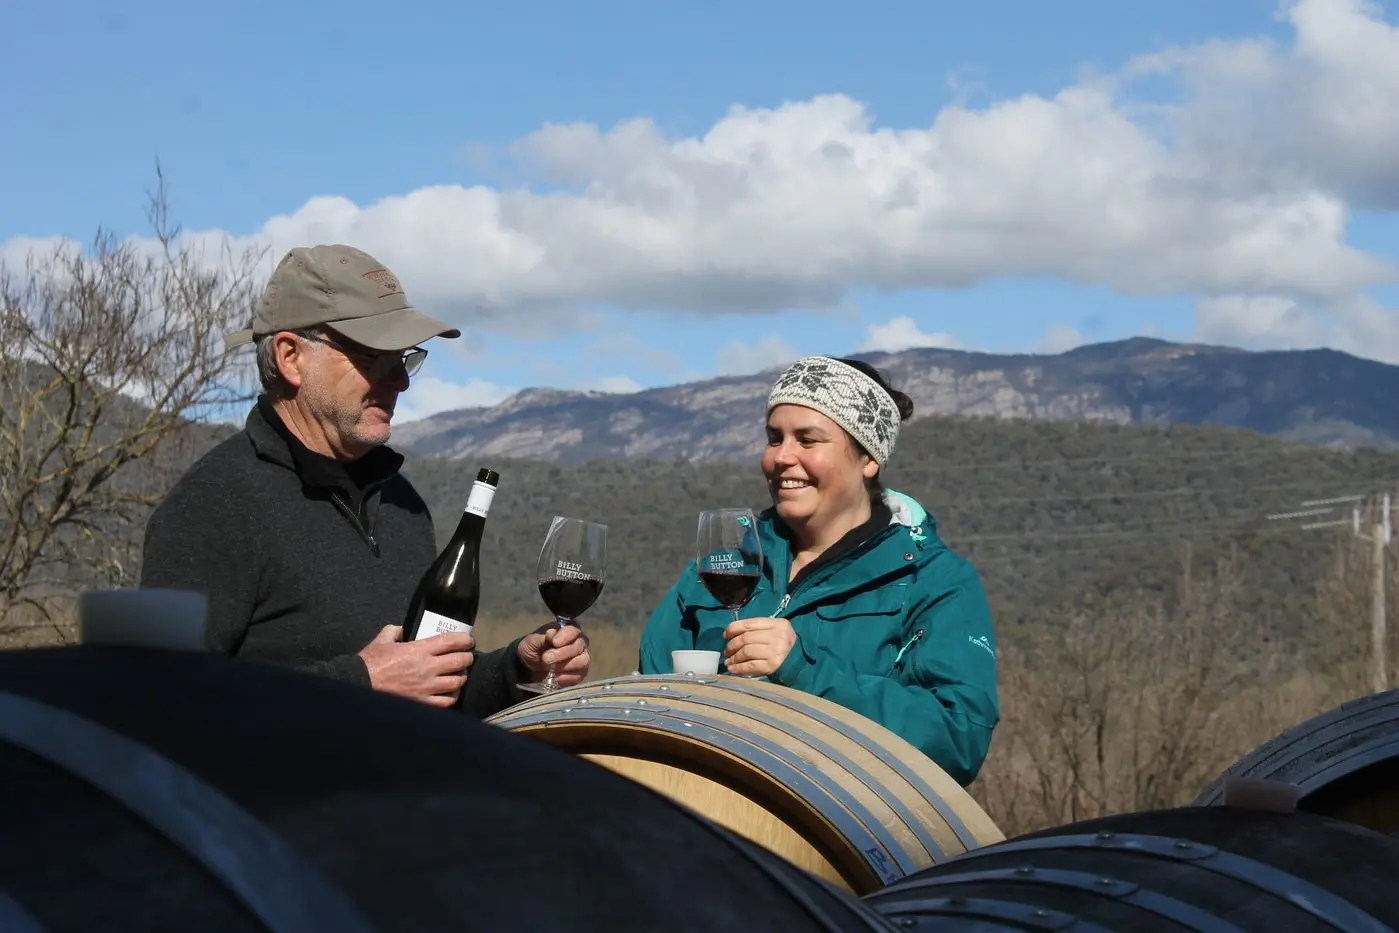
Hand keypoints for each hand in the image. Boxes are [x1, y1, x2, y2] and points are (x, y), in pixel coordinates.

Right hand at [359, 624, 475, 707]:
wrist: (359, 687)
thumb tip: (402, 629)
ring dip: (461, 677)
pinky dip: (452, 696)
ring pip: (457, 682)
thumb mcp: (381, 640)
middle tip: (466, 657)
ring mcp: (426, 688)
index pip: (451, 641)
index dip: (465, 639)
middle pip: (460, 661)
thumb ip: (394, 631)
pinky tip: (450, 693)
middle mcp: (427, 668)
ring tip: (459, 675)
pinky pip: (447, 701)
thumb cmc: (370, 664)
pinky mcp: (423, 704)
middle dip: (467, 658)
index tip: (468, 640)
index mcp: (419, 650)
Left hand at [517, 622, 590, 687]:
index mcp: (568, 629)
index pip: (573, 630)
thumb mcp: (532, 641)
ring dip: (565, 666)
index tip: (554, 642)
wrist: (530, 666)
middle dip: (562, 653)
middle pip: (579, 646)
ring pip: (582, 661)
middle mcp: (579, 642)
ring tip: (550, 668)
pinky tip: (554, 676)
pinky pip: (578, 676)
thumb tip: (551, 633)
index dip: (565, 636)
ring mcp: (582, 658)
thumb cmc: (533, 648)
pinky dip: (565, 677)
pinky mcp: (580, 673)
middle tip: (546, 658)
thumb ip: (542, 637)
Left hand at [723, 616, 796, 675]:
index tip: (725, 635)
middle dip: (732, 646)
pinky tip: (733, 669)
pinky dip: (739, 668)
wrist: (800, 660)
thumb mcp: (774, 630)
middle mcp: (777, 636)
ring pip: (746, 651)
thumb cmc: (783, 644)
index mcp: (777, 624)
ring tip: (729, 661)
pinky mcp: (773, 665)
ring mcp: (775, 651)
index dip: (732, 629)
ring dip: (734, 658)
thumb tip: (729, 635)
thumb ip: (756, 630)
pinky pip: (751, 665)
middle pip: (746, 638)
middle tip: (727, 652)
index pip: (748, 624)